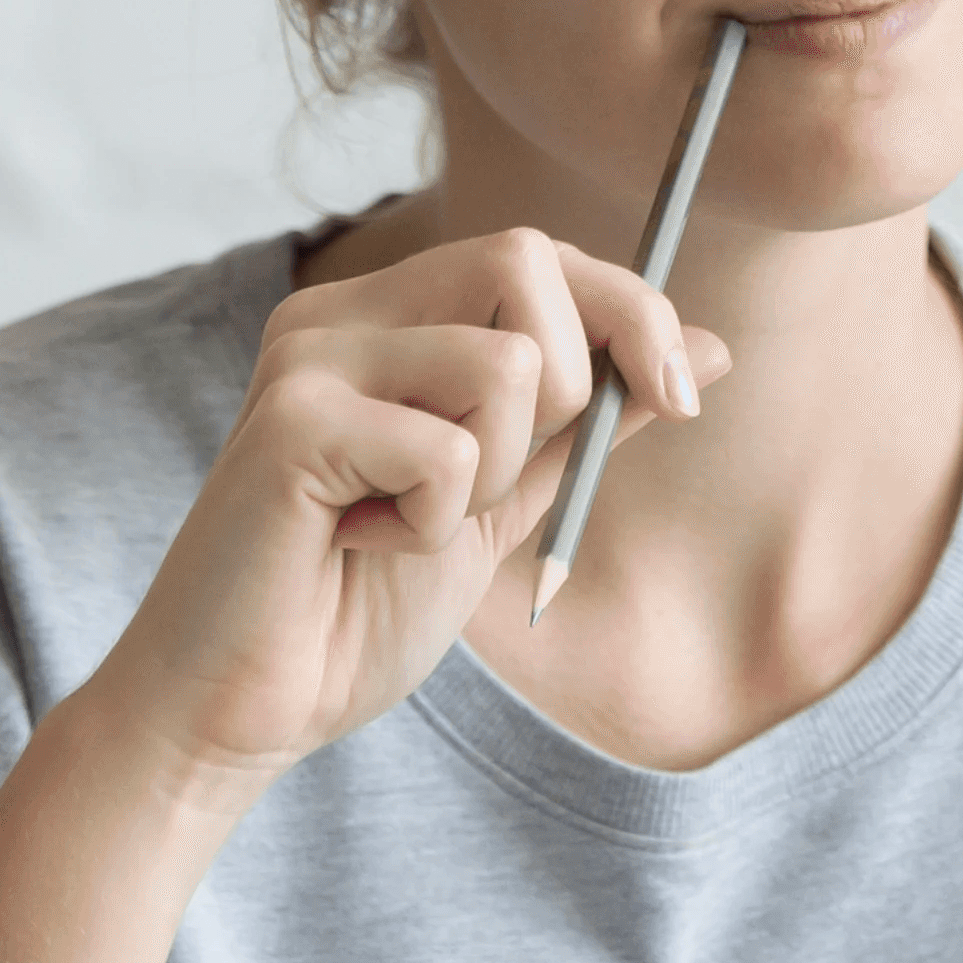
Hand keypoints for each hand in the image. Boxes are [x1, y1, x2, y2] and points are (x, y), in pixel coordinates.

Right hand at [0, 228, 725, 962]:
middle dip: (566, 390)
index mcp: (384, 318)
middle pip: (524, 262)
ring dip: (490, 479)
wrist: (248, 710)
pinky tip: (362, 548)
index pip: (535, 252)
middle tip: (488, 486)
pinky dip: (433, 528)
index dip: (630, 310)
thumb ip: (591, 422)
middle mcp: (337, 314)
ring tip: (406, 525)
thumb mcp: (503, 502)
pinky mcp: (290, 422)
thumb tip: (713, 351)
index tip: (684, 396)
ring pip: (506, 367)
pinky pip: (449, 453)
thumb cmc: (357, 611)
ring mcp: (306, 358)